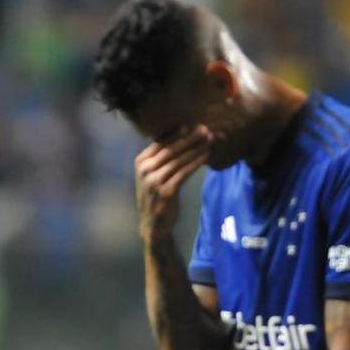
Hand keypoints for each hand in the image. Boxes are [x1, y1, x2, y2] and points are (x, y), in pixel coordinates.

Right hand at [135, 128, 210, 242]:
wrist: (153, 225)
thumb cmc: (155, 197)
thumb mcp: (152, 175)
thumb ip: (160, 159)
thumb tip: (181, 136)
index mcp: (141, 162)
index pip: (161, 142)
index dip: (178, 132)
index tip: (193, 124)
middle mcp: (145, 169)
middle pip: (171, 149)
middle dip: (190, 138)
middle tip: (204, 128)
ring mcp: (154, 181)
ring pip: (179, 160)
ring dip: (196, 148)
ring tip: (209, 140)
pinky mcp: (166, 191)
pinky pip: (184, 173)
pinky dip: (197, 163)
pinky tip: (207, 156)